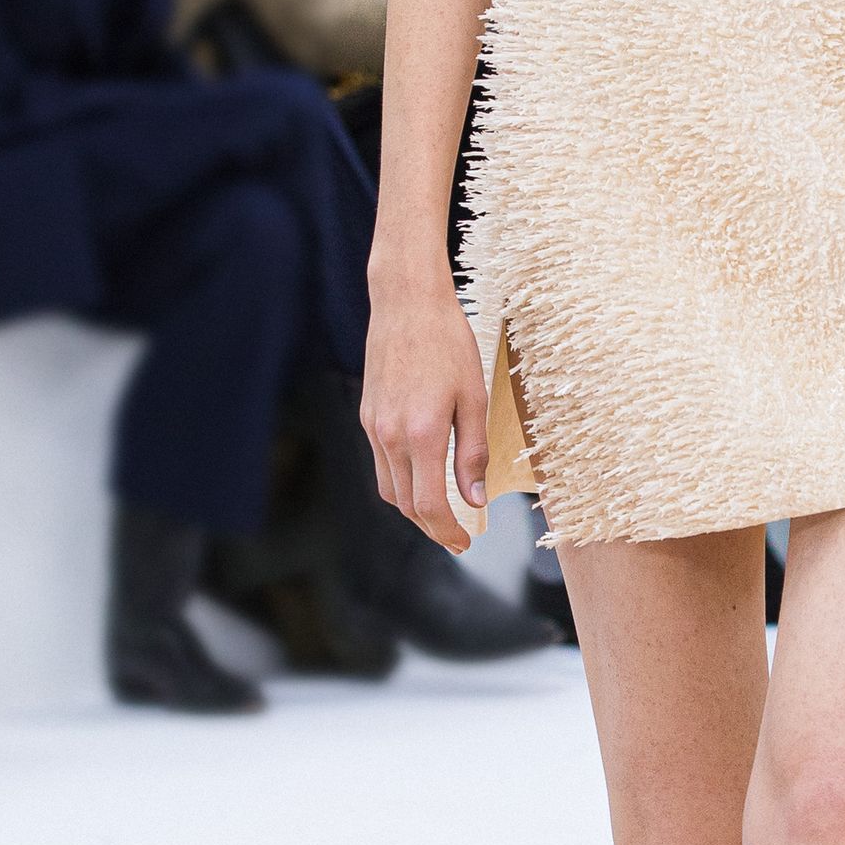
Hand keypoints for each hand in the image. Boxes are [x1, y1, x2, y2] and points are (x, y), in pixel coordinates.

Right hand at [359, 272, 490, 551]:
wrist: (406, 303)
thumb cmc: (448, 343)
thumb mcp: (474, 396)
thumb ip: (474, 452)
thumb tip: (476, 498)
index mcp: (422, 433)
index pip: (430, 504)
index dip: (448, 531)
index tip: (465, 542)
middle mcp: (391, 435)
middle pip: (405, 504)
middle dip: (432, 528)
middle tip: (457, 538)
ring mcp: (374, 426)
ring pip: (389, 487)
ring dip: (414, 509)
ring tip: (442, 514)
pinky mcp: (368, 415)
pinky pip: (381, 463)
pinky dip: (401, 481)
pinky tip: (423, 477)